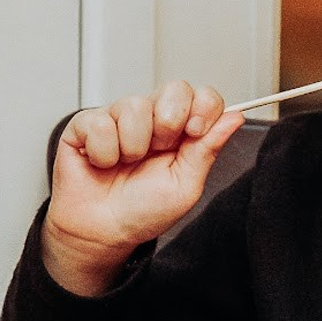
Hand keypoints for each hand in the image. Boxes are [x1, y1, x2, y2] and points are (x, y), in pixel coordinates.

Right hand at [43, 80, 245, 294]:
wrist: (102, 232)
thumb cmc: (143, 212)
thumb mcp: (185, 186)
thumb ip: (208, 149)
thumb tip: (235, 118)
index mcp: (182, 131)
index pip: (204, 96)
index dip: (204, 108)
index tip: (196, 132)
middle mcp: (153, 118)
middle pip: (175, 88)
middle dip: (169, 123)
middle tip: (158, 151)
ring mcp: (119, 117)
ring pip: (134, 105)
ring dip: (133, 146)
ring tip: (126, 164)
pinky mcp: (86, 124)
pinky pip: (100, 122)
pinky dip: (104, 152)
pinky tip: (103, 163)